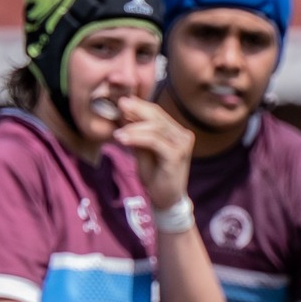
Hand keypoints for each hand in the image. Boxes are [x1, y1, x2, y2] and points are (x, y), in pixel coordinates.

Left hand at [112, 96, 194, 212]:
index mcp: (176, 131)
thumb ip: (136, 132)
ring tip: (117, 132)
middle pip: (157, 115)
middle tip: (118, 105)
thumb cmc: (155, 175)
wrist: (165, 199)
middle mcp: (182, 135)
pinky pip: (154, 141)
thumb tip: (121, 112)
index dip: (138, 105)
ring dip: (133, 127)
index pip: (156, 112)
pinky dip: (137, 138)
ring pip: (155, 127)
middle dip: (136, 109)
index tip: (119, 101)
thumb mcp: (143, 149)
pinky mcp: (176, 155)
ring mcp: (182, 145)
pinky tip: (122, 139)